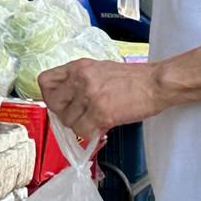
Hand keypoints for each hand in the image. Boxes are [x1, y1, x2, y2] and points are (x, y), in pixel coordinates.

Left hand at [39, 58, 163, 140]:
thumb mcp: (99, 69)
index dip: (49, 95)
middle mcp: (79, 79)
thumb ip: (79, 81)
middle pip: (53, 103)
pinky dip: (89, 134)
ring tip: (93, 121)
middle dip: (63, 113)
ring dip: (79, 125)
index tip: (59, 102)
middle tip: (77, 116)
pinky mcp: (101, 112)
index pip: (45, 81)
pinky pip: (82, 131)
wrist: (155, 83)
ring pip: (67, 120)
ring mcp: (89, 96)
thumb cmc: (132, 78)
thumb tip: (66, 100)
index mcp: (78, 66)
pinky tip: (100, 128)